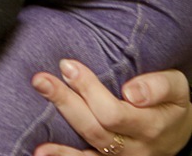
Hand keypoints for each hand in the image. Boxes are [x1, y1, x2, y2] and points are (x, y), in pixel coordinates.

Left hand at [32, 60, 191, 155]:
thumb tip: (131, 92)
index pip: (112, 112)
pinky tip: (41, 151)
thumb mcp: (176, 87)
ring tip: (36, 117)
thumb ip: (157, 86)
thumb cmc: (171, 103)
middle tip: (41, 79)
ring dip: (57, 132)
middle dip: (65, 101)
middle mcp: (134, 148)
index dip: (88, 89)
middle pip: (94, 128)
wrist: (178, 133)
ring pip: (87, 147)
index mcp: (149, 125)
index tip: (67, 65)